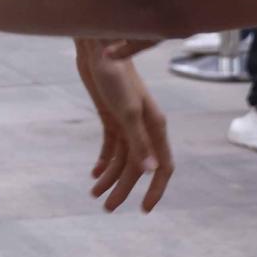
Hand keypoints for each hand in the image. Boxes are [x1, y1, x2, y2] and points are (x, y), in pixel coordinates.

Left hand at [75, 39, 173, 211]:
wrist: (97, 46)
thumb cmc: (115, 74)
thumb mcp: (126, 111)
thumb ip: (138, 142)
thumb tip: (150, 172)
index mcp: (155, 126)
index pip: (163, 166)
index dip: (155, 189)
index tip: (144, 210)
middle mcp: (144, 126)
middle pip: (137, 167)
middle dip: (123, 189)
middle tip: (106, 208)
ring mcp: (127, 121)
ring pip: (122, 159)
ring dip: (110, 177)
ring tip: (94, 194)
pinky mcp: (111, 116)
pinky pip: (111, 147)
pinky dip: (103, 161)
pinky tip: (94, 174)